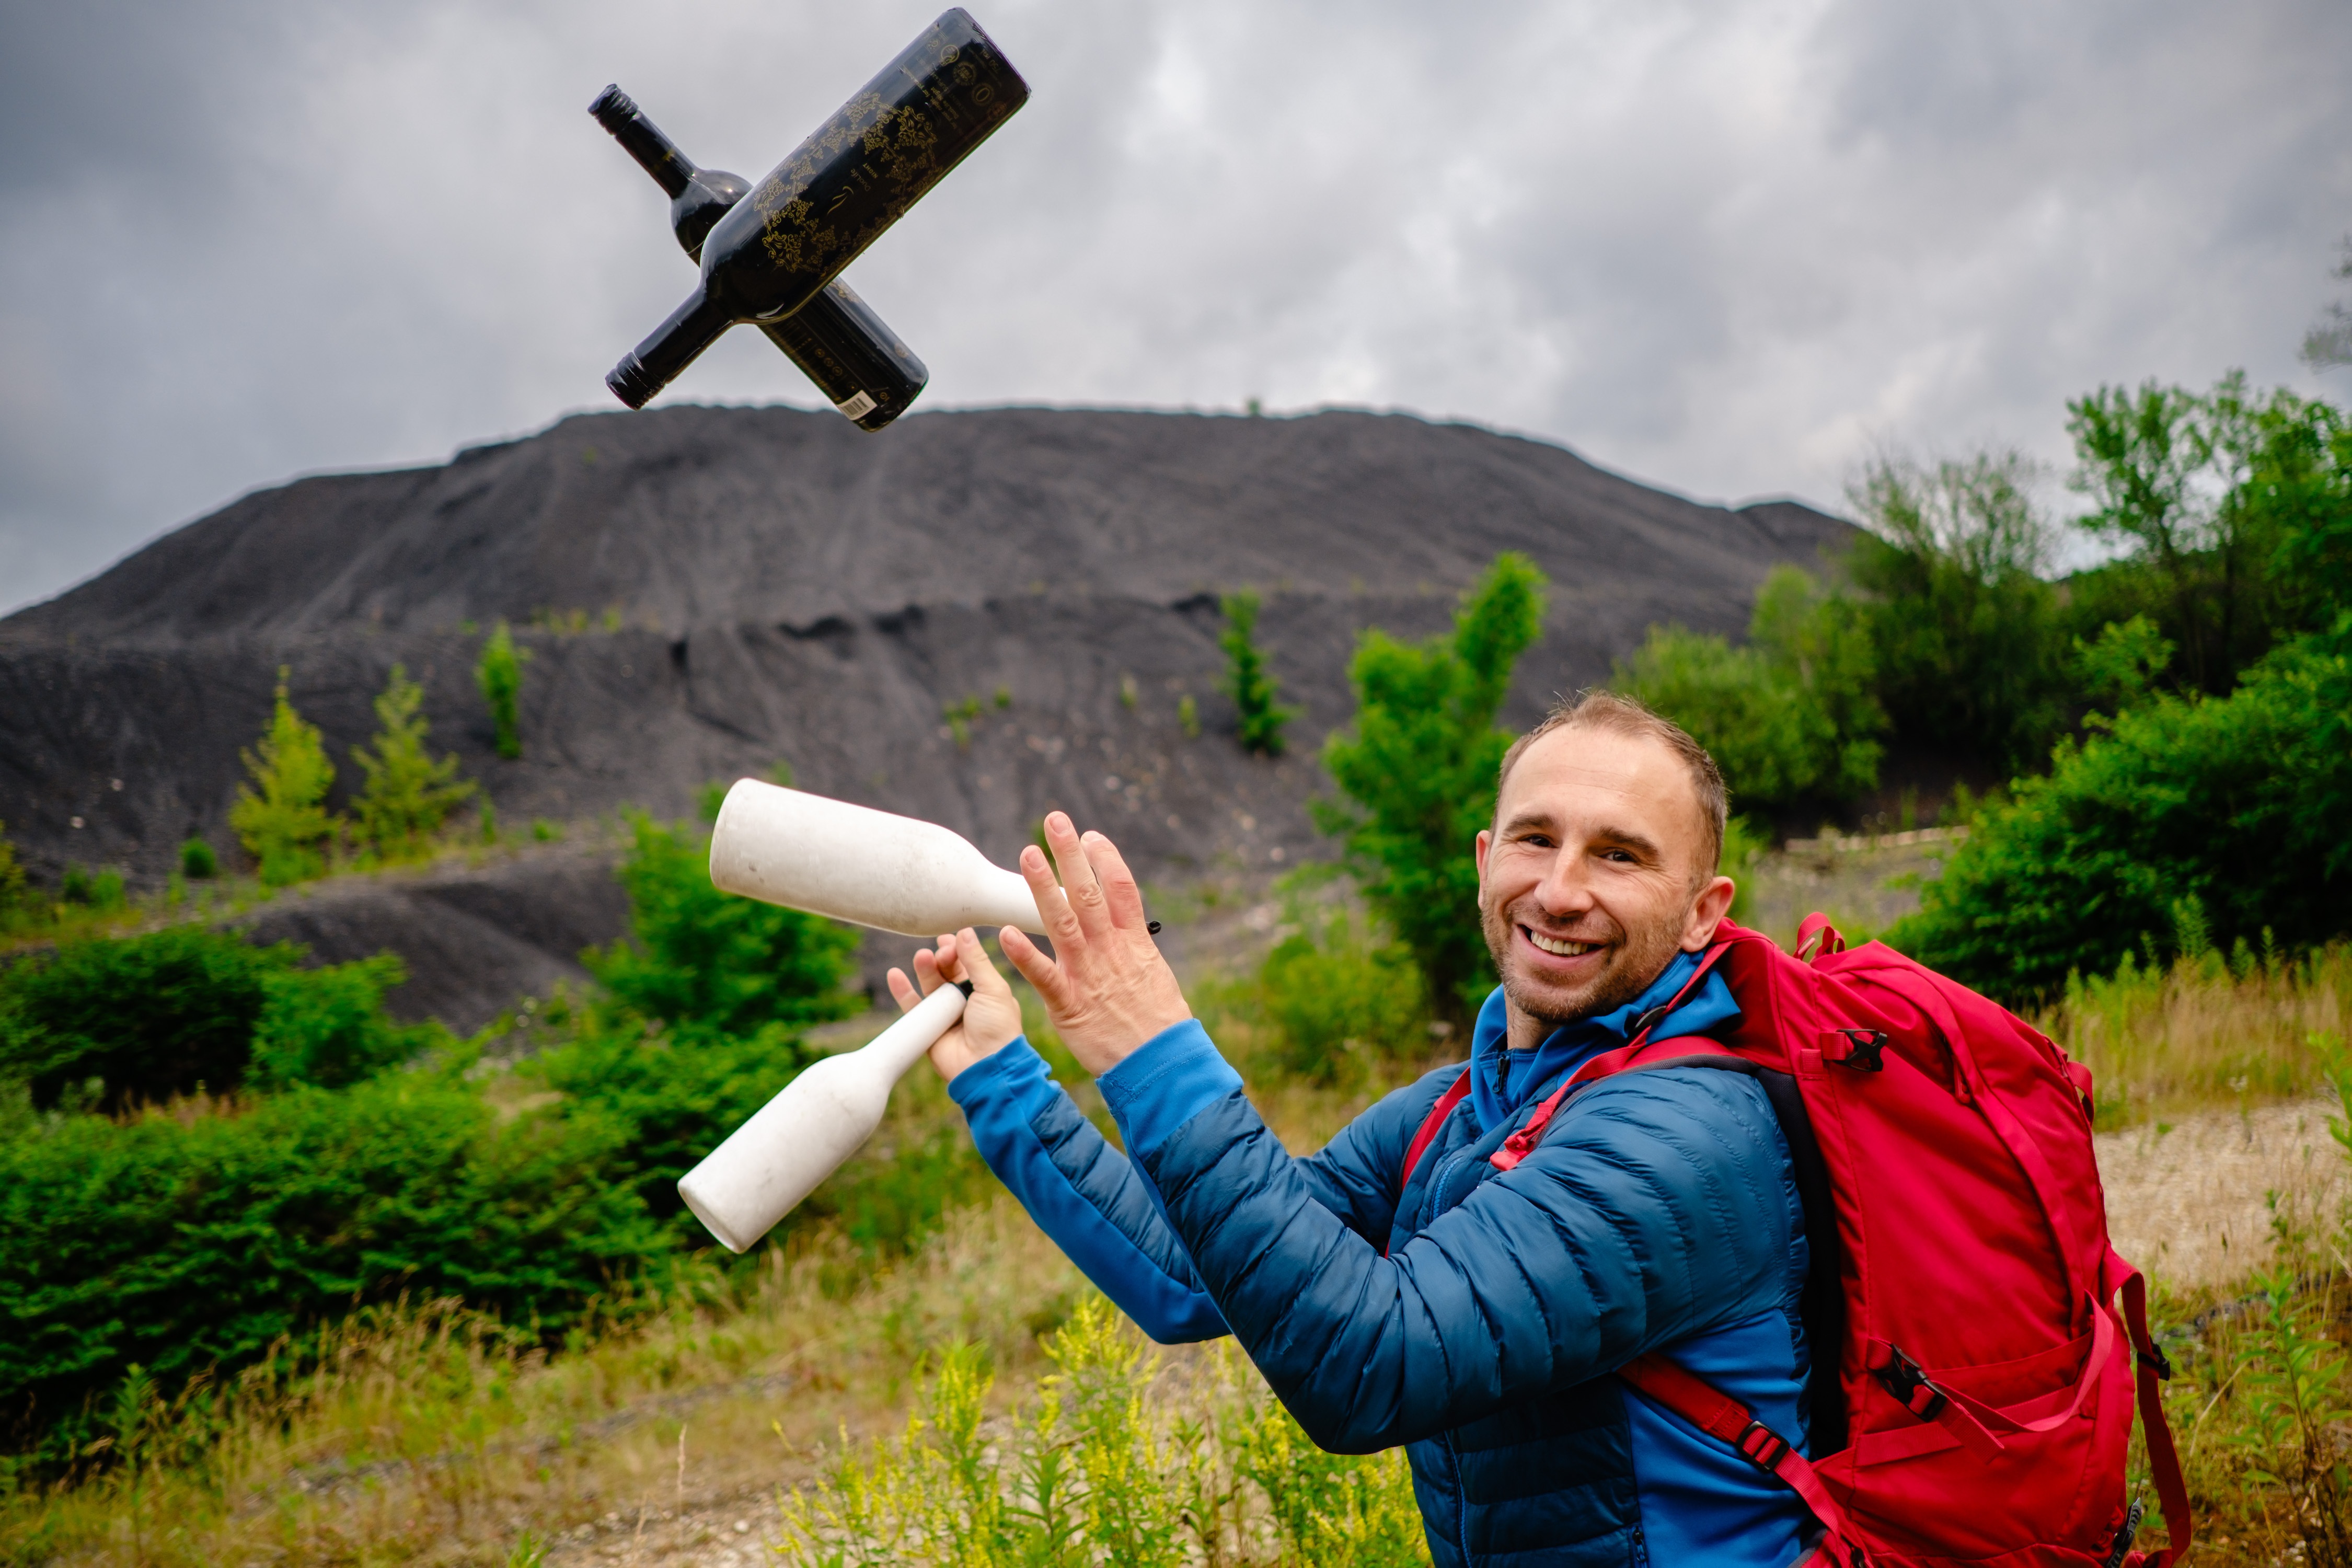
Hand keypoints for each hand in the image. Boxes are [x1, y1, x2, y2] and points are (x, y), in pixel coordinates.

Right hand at [887, 928, 1023, 1081]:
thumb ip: (976, 960)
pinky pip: (912, 1007)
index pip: (966, 963)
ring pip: (929, 985)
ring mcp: (944, 1014)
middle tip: (939, 954)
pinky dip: (902, 991)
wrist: (986, 1067)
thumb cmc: (997, 1028)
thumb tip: (965, 932)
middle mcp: (963, 1000)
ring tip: (922, 958)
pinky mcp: (927, 1028)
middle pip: (946, 971)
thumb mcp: (993, 988)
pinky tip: (895, 974)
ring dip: (924, 970)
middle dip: (941, 959)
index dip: (957, 951)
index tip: (949, 941)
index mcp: (984, 989)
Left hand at [997, 812, 1191, 1075]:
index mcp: (1134, 943)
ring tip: (1027, 856)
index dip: (1104, 858)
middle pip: (1090, 893)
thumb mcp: (1152, 976)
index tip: (1089, 835)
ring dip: (1043, 888)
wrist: (1160, 1065)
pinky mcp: (1069, 1004)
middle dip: (1070, 855)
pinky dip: (1025, 955)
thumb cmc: (1158, 1025)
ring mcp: (1089, 974)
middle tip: (1053, 821)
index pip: (1120, 889)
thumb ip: (1132, 949)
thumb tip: (1124, 930)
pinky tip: (1004, 934)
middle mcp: (1111, 951)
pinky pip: (1044, 975)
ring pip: (1063, 922)